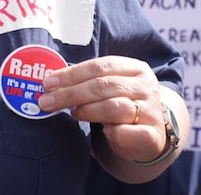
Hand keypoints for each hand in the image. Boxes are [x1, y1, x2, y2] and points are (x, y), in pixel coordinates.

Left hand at [39, 56, 167, 162]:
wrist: (151, 135)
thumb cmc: (122, 104)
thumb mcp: (110, 87)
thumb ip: (87, 82)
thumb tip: (50, 83)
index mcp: (135, 68)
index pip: (99, 66)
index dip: (71, 74)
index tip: (47, 83)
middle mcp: (146, 86)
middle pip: (103, 86)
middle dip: (71, 93)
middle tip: (47, 102)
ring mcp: (152, 111)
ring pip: (114, 107)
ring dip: (87, 110)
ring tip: (73, 113)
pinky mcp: (153, 135)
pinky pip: (130, 132)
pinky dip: (114, 132)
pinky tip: (104, 132)